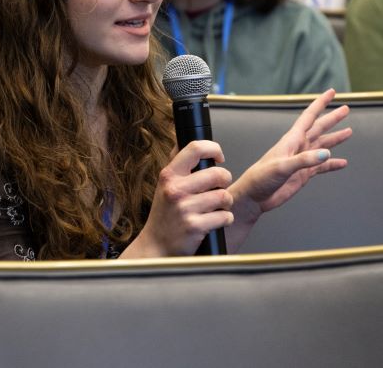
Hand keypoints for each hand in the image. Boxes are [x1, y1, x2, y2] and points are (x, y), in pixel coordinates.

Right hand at [125, 140, 234, 257]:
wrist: (156, 246)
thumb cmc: (164, 215)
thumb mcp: (165, 185)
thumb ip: (178, 163)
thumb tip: (183, 136)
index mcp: (169, 175)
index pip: (195, 148)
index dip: (214, 148)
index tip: (219, 157)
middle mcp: (175, 189)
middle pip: (218, 174)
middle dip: (225, 182)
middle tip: (219, 189)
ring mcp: (185, 208)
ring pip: (225, 196)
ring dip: (226, 203)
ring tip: (216, 207)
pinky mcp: (195, 226)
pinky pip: (225, 216)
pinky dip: (225, 219)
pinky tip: (215, 221)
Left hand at [229, 89, 349, 226]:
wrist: (254, 196)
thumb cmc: (262, 177)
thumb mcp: (283, 167)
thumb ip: (304, 160)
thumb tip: (326, 153)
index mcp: (292, 140)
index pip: (309, 116)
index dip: (320, 103)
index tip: (332, 92)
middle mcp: (298, 147)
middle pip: (319, 128)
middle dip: (332, 118)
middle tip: (346, 108)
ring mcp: (301, 160)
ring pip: (323, 146)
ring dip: (335, 139)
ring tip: (349, 132)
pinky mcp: (303, 174)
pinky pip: (322, 166)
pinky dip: (332, 164)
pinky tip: (342, 163)